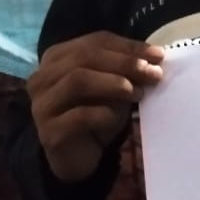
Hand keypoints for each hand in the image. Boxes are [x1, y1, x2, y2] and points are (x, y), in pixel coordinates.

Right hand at [27, 32, 164, 181]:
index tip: (158, 55)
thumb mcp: (113, 87)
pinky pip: (79, 116)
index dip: (128, 46)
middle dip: (124, 63)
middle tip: (153, 73)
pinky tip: (118, 118)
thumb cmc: (96, 116)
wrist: (77, 158)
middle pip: (85, 57)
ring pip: (78, 80)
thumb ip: (126, 70)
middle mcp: (42, 77)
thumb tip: (155, 58)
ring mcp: (42, 104)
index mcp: (57, 58)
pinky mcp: (48, 131)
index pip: (95, 41)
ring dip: (114, 83)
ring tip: (138, 93)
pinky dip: (104, 114)